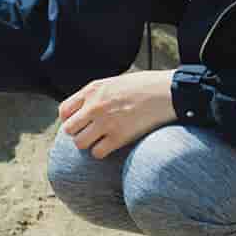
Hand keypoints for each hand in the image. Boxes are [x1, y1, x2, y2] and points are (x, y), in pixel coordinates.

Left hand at [59, 70, 176, 158]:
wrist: (170, 92)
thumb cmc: (146, 86)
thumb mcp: (115, 82)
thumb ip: (97, 95)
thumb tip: (82, 111)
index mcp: (93, 90)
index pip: (64, 111)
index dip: (69, 120)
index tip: (79, 123)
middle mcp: (95, 106)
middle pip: (69, 129)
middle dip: (78, 133)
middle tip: (91, 132)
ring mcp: (106, 122)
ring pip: (80, 144)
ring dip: (89, 144)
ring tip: (101, 139)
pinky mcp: (119, 137)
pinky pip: (97, 153)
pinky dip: (102, 152)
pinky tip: (111, 145)